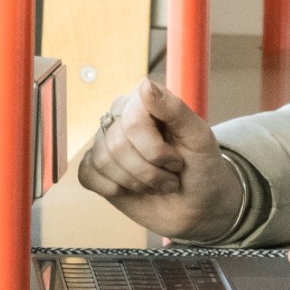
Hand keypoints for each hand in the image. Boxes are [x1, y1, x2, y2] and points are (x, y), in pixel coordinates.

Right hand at [76, 79, 241, 241]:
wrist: (199, 204)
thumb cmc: (202, 167)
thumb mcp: (199, 138)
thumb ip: (174, 109)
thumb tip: (145, 85)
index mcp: (145, 102)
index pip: (132, 121)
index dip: (155, 150)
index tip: (177, 160)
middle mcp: (121, 116)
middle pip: (116, 144)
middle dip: (148, 171)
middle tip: (170, 177)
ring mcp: (107, 141)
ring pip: (102, 160)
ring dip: (135, 182)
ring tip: (156, 183)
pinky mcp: (97, 167)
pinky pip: (87, 174)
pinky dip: (112, 188)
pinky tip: (130, 189)